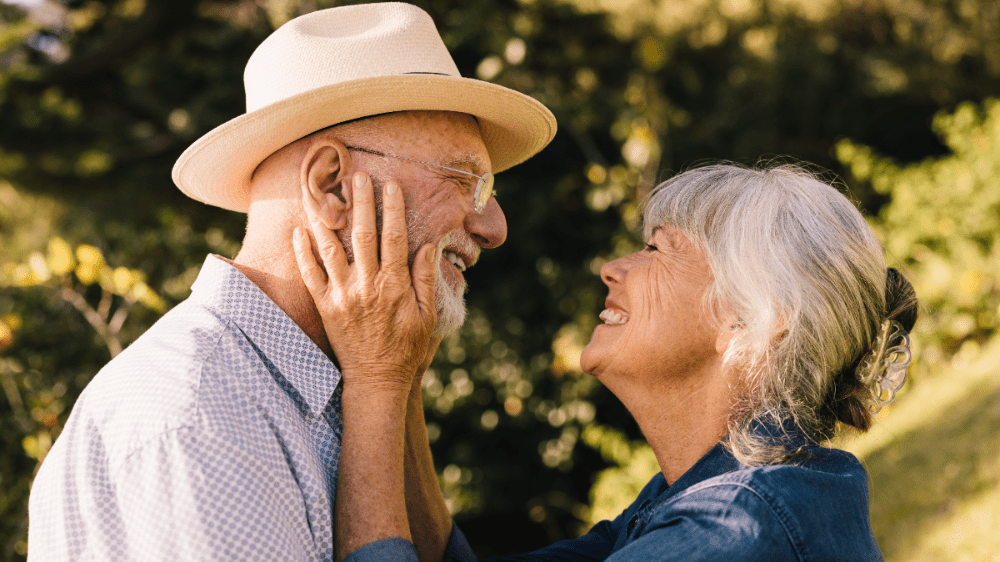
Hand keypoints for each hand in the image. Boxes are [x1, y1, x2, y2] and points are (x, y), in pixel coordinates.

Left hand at [293, 171, 437, 394]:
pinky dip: (303, 252)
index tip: (391, 185)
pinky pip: (310, 275)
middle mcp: (367, 286)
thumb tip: (427, 245)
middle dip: (361, 203)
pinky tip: (299, 230)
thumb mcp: (427, 316)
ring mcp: (342, 295)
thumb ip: (425, 279)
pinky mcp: (325, 307)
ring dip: (328, 219)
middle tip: (357, 176)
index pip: (394, 238)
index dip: (393, 209)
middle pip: (363, 235)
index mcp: (394, 286)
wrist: (376, 381)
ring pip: (331, 249)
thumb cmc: (406, 349)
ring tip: (323, 193)